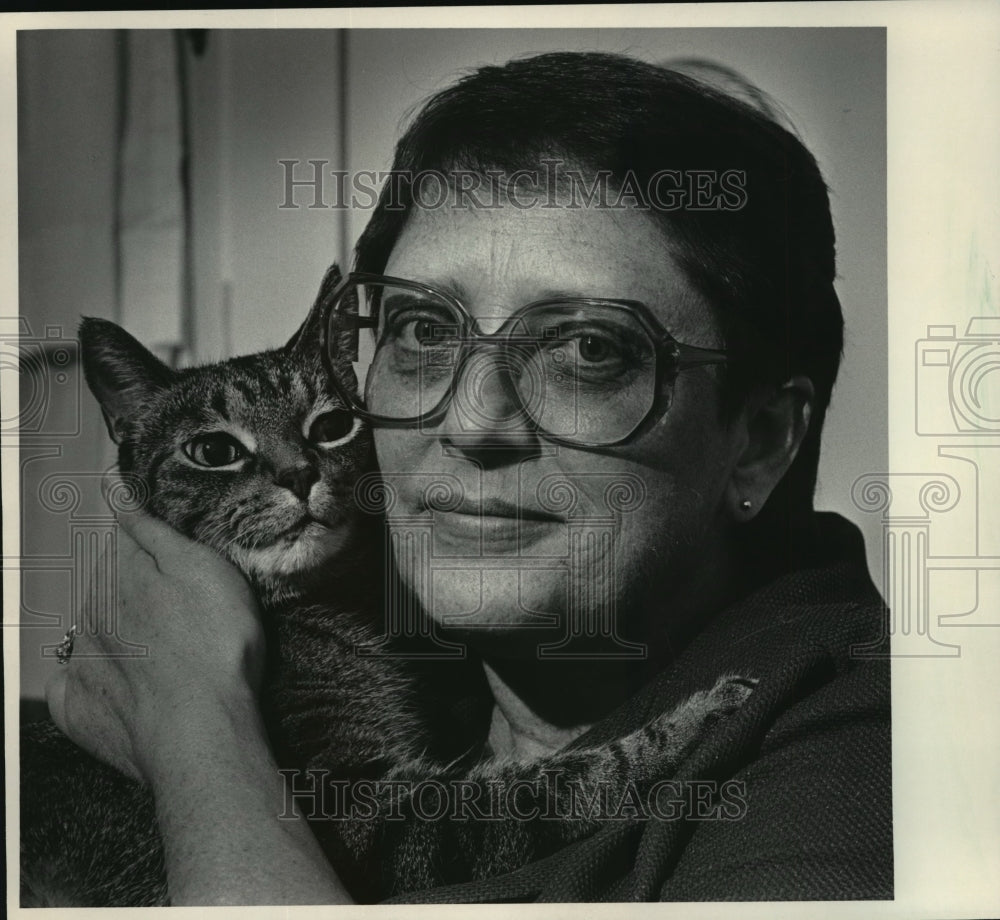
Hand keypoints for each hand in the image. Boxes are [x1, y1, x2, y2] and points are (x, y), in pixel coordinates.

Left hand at [46, 506, 264, 782]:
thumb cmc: (215, 647)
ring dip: (121, 631)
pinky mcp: (79, 708)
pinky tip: (130, 684)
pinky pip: (77, 682)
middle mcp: (90, 614)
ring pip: (94, 631)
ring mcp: (80, 663)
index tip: (178, 554)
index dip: (152, 541)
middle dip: (138, 588)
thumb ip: (151, 527)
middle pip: (109, 586)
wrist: (204, 731)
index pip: (123, 539)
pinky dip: (95, 679)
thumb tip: (114, 485)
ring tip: (170, 649)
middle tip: (187, 609)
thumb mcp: (200, 567)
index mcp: (118, 575)